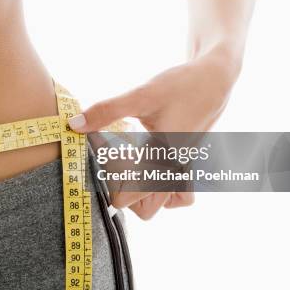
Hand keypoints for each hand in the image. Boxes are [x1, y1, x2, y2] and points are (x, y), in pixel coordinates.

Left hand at [69, 46, 240, 217]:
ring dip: (140, 191)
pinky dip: (157, 184)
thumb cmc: (181, 86)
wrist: (215, 79)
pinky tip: (145, 161)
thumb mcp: (141, 96)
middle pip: (145, 209)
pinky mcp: (185, 163)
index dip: (109, 184)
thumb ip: (107, 111)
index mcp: (164, 161)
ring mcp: (183, 171)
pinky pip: (173, 192)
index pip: (130, 197)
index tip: (101, 159)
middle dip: (124, 192)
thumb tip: (74, 125)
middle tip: (112, 162)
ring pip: (160, 204)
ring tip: (127, 162)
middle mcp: (176, 172)